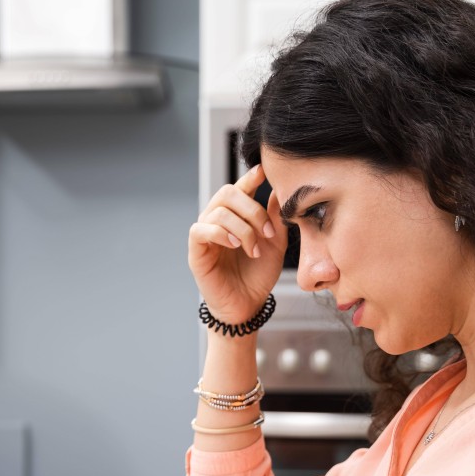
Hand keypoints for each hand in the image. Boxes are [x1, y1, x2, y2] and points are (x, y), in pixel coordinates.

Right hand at [188, 163, 288, 324]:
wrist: (247, 305)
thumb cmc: (258, 275)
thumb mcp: (275, 244)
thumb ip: (275, 218)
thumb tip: (278, 191)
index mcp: (236, 216)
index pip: (240, 188)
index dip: (250, 177)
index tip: (264, 170)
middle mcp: (217, 220)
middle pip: (227, 193)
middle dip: (251, 209)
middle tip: (267, 232)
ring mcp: (205, 235)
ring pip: (218, 212)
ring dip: (242, 228)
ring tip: (253, 249)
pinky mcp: (196, 251)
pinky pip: (201, 230)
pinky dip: (220, 233)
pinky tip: (235, 245)